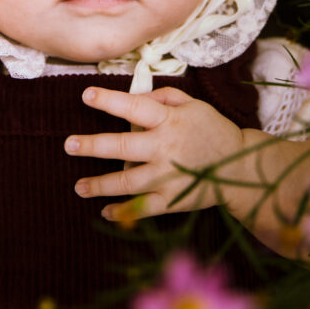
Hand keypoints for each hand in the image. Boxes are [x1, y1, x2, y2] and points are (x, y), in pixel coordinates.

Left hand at [63, 86, 245, 220]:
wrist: (240, 167)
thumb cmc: (212, 130)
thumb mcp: (193, 105)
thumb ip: (162, 97)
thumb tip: (132, 97)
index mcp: (169, 121)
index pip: (134, 108)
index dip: (109, 101)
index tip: (86, 96)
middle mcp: (164, 148)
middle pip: (122, 146)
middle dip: (92, 146)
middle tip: (69, 145)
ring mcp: (167, 177)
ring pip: (127, 181)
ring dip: (100, 184)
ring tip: (79, 186)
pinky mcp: (172, 200)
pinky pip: (142, 208)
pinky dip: (122, 212)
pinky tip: (105, 211)